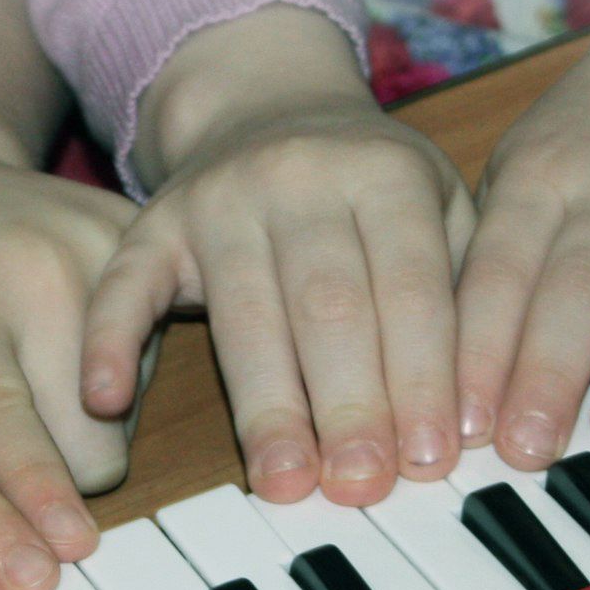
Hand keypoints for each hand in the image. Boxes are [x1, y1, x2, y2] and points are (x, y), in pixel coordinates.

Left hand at [0, 112, 136, 536]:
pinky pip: (147, 365)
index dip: (22, 500)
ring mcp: (102, 250)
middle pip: (87, 447)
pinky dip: (104, 383)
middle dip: (43, 487)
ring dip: (74, 436)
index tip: (50, 570)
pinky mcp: (142, 245)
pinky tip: (49, 353)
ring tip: (9, 384)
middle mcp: (40, 269)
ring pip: (123, 419)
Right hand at [88, 8, 474, 504]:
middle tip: (364, 486)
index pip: (411, 288)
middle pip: (330, 305)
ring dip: (265, 407)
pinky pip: (125, 283)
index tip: (433, 458)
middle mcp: (302, 174)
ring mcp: (220, 197)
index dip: (423, 376)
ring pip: (244, 314)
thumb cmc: (371, 188)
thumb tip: (484, 417)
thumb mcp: (440, 207)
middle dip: (351, 403)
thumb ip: (467, 294)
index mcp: (388, 173)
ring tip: (284, 482)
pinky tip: (105, 399)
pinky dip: (110, 338)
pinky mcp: (154, 221)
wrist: (267, 102)